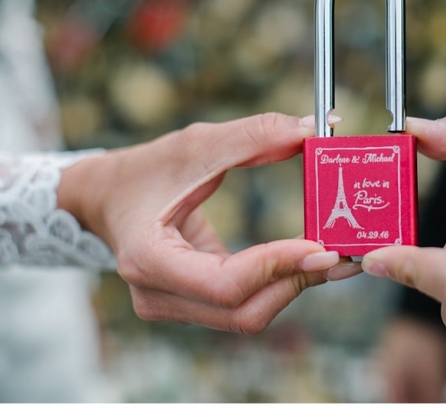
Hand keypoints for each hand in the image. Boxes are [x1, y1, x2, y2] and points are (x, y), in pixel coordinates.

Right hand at [58, 113, 361, 332]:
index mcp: (148, 259)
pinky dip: (277, 285)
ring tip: (331, 256)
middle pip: (242, 312)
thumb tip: (314, 130)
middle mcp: (157, 294)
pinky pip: (242, 307)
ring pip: (246, 316)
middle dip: (295, 282)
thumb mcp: (195, 144)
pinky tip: (304, 261)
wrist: (106, 198)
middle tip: (340, 253)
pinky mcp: (190, 306)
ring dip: (292, 287)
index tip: (320, 246)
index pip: (225, 284)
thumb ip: (253, 136)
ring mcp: (172, 306)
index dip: (277, 267)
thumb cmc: (145, 169)